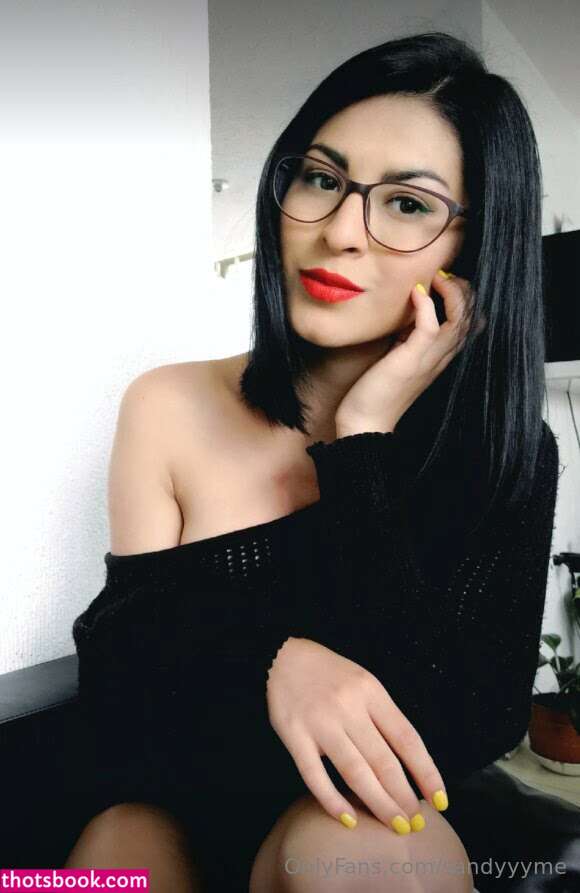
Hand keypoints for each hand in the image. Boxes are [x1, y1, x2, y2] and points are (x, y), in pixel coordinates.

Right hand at [266, 637, 446, 832]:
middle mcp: (348, 707)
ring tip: (395, 825)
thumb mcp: (364, 682)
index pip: (406, 739)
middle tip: (415, 823)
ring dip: (378, 803)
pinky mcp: (294, 735)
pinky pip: (315, 775)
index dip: (426, 772)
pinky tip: (349, 819)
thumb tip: (408, 764)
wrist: (282, 656)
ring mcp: (320, 722)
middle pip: (383, 761)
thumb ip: (382, 717)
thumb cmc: (330, 674)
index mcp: (371, 692)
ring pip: (355, 772)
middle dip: (404, 797)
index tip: (439, 799)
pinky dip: (333, 800)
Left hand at [335, 271, 486, 432]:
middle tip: (443, 276)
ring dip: (452, 292)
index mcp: (440, 356)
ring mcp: (429, 359)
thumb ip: (409, 335)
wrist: (365, 422)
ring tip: (437, 279)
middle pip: (472, 316)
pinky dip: (426, 305)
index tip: (443, 282)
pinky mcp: (411, 361)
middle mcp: (441, 357)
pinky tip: (416, 293)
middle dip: (464, 289)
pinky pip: (430, 327)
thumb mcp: (399, 355)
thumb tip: (410, 308)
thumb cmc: (377, 390)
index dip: (464, 297)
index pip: (470, 322)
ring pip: (460, 319)